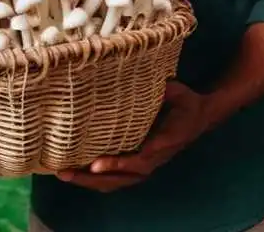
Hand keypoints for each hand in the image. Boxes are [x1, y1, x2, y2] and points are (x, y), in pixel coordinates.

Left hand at [55, 80, 213, 191]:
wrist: (199, 117)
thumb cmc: (186, 102)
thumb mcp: (178, 92)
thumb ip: (165, 89)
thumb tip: (148, 80)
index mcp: (167, 140)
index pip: (142, 157)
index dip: (120, 163)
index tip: (97, 164)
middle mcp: (156, 158)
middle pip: (124, 176)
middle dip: (94, 177)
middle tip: (68, 172)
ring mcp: (148, 164)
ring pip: (119, 182)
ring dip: (91, 182)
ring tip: (64, 174)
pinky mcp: (140, 165)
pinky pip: (118, 179)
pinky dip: (96, 180)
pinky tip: (76, 175)